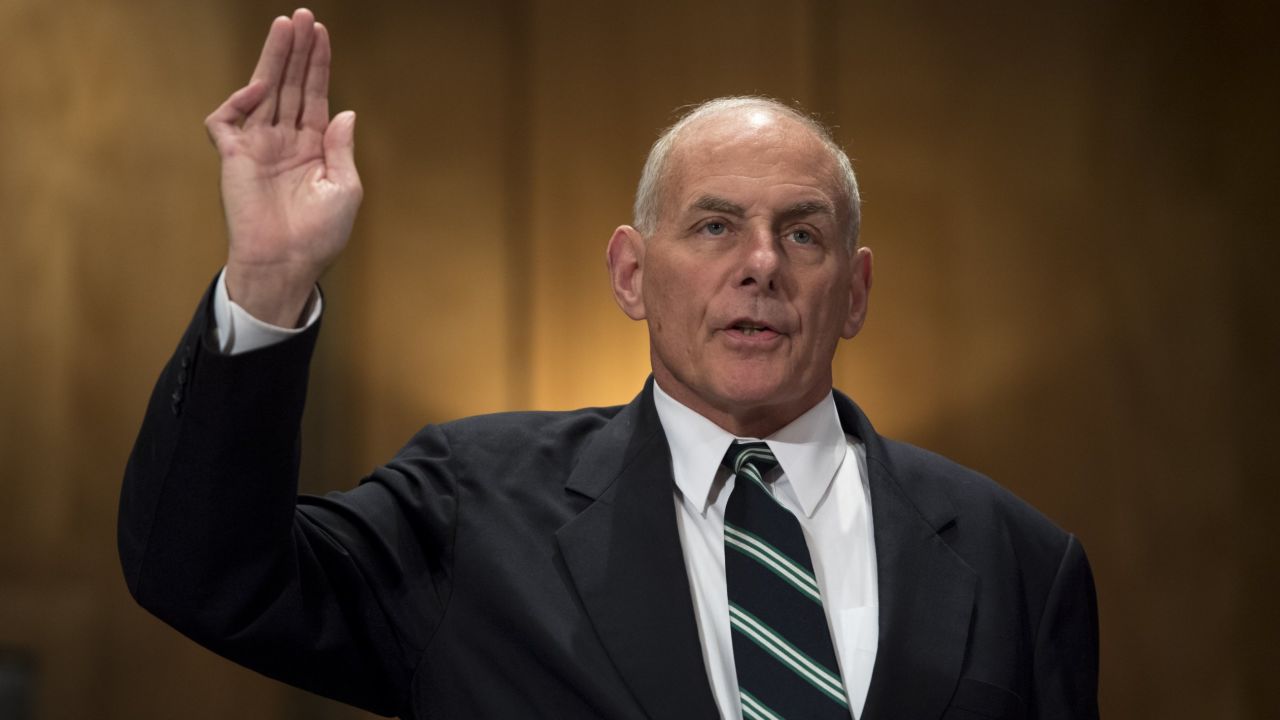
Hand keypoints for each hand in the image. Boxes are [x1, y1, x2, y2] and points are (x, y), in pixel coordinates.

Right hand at [205, 8, 360, 325]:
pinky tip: (259, 88)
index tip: (322, 35)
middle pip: (290, 85)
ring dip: (273, 59)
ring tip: (285, 27)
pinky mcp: (233, 158)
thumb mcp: (345, 189)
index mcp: (313, 147)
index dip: (318, 65)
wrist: (288, 263)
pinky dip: (238, 101)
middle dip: (296, 51)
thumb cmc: (319, 236)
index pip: (315, 96)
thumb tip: (345, 112)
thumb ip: (342, 148)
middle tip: (302, 17)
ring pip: (262, 91)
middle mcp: (285, 141)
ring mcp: (258, 146)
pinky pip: (227, 121)